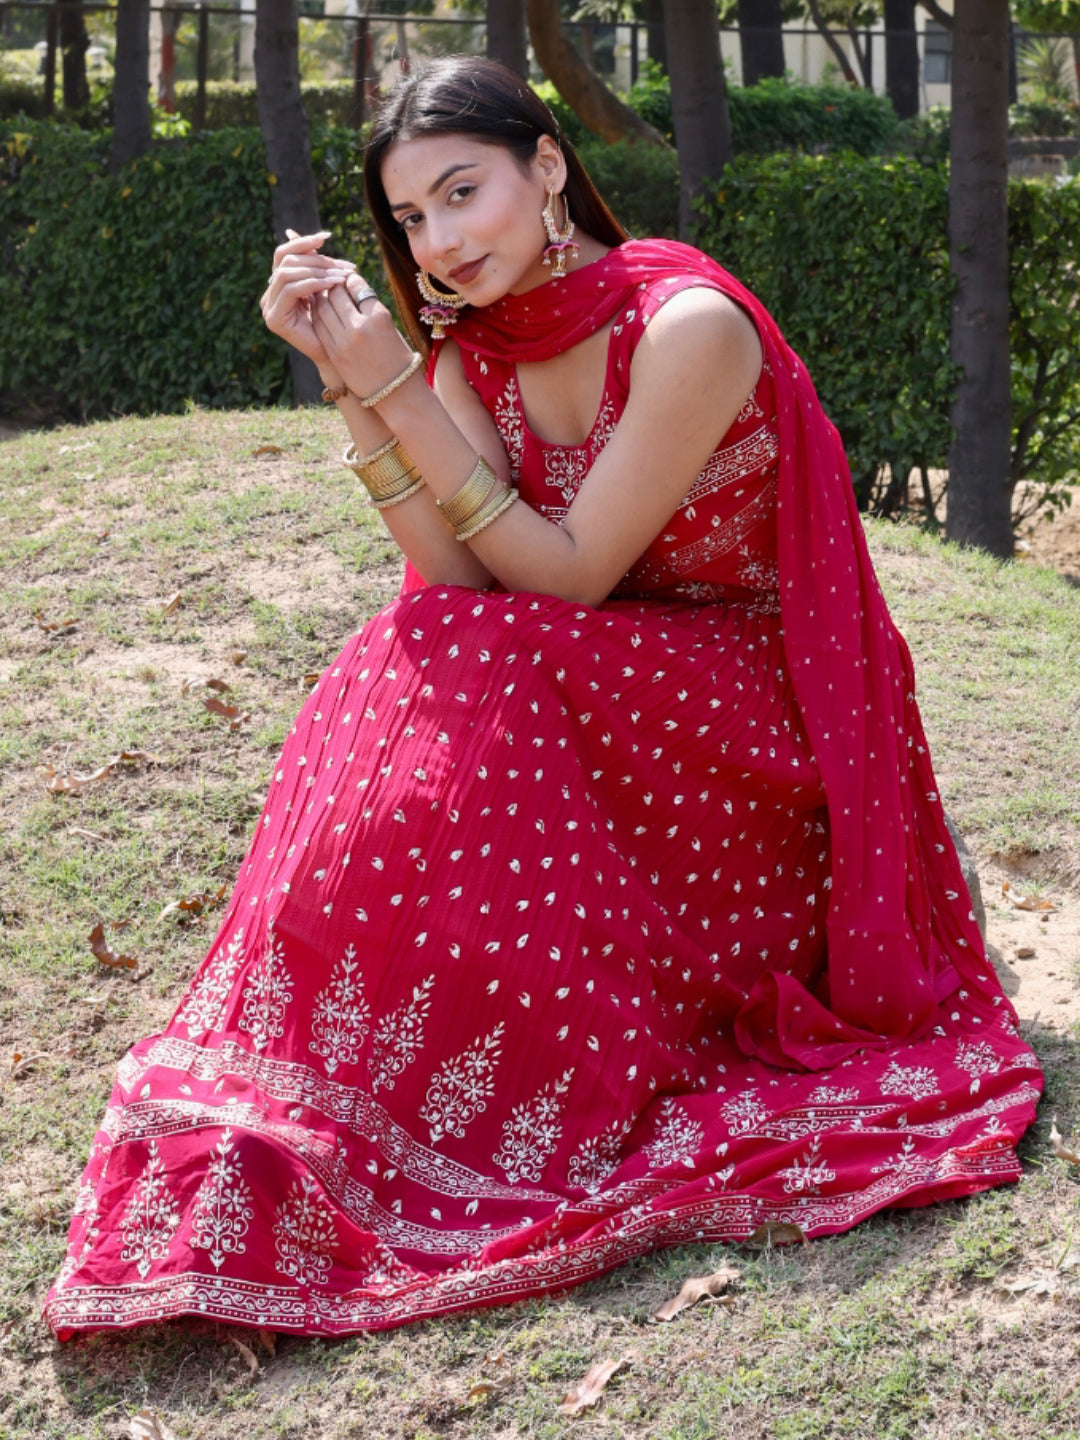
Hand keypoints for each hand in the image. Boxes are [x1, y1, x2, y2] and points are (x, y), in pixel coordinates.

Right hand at [260, 229, 355, 366]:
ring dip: (317, 270)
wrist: (336, 357)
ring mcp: (268, 308)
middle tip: (343, 264)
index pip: (284, 254)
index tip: (327, 236)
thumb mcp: (325, 288)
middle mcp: (269, 295)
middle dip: (317, 259)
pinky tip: (333, 284)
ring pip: (287, 273)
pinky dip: (314, 283)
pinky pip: (292, 290)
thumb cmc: (334, 323)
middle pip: (286, 261)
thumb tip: (311, 235)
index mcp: (278, 286)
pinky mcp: (274, 319)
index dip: (303, 242)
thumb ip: (315, 265)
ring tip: (341, 275)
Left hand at [311, 278, 417, 403]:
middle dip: (332, 286)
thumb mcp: (389, 327)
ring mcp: (344, 342)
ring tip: (324, 296)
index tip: (348, 279)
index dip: (350, 279)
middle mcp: (360, 326)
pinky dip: (318, 315)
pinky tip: (321, 313)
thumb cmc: (398, 357)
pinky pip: (319, 326)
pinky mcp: (334, 354)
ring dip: (321, 298)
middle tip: (331, 283)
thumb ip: (369, 307)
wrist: (396, 393)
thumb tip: (349, 287)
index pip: (356, 285)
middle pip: (336, 294)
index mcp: (378, 316)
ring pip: (323, 308)